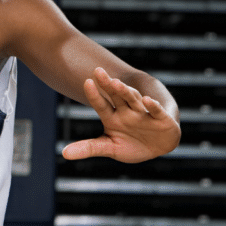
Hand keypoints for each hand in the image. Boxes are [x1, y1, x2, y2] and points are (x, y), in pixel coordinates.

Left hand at [62, 67, 180, 162]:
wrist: (157, 148)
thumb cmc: (131, 145)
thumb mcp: (109, 147)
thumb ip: (88, 148)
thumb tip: (64, 153)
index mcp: (112, 117)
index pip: (101, 104)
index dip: (94, 95)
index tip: (86, 82)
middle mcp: (127, 111)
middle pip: (116, 96)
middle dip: (108, 85)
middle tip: (98, 71)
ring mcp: (143, 114)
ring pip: (134, 100)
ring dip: (126, 92)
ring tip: (116, 83)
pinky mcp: (161, 120)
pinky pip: (156, 112)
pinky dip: (152, 106)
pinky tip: (147, 100)